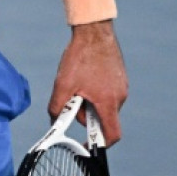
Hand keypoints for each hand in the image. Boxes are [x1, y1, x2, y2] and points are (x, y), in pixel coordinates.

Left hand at [48, 21, 127, 144]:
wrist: (94, 31)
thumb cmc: (80, 56)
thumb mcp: (62, 84)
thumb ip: (57, 108)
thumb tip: (54, 121)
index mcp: (109, 102)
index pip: (111, 135)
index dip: (99, 144)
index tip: (86, 144)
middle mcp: (120, 97)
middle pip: (103, 119)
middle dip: (86, 114)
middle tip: (72, 99)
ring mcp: (122, 86)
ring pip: (104, 105)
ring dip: (89, 101)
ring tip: (78, 82)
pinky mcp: (120, 77)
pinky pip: (107, 92)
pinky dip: (95, 91)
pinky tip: (85, 75)